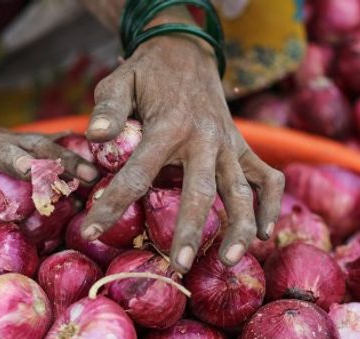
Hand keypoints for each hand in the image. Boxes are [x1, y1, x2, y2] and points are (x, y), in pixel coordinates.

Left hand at [81, 32, 284, 273]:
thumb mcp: (119, 81)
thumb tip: (93, 137)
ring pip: (242, 191)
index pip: (137, 174)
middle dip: (190, 232)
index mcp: (169, 126)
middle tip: (178, 266)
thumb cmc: (146, 73)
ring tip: (227, 262)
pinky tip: (262, 234)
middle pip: (200, 192)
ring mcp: (229, 144)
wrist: (187, 51)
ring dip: (239, 228)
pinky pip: (267, 178)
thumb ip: (108, 109)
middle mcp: (205, 139)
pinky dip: (269, 205)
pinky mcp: (244, 147)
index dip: (112, 206)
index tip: (90, 233)